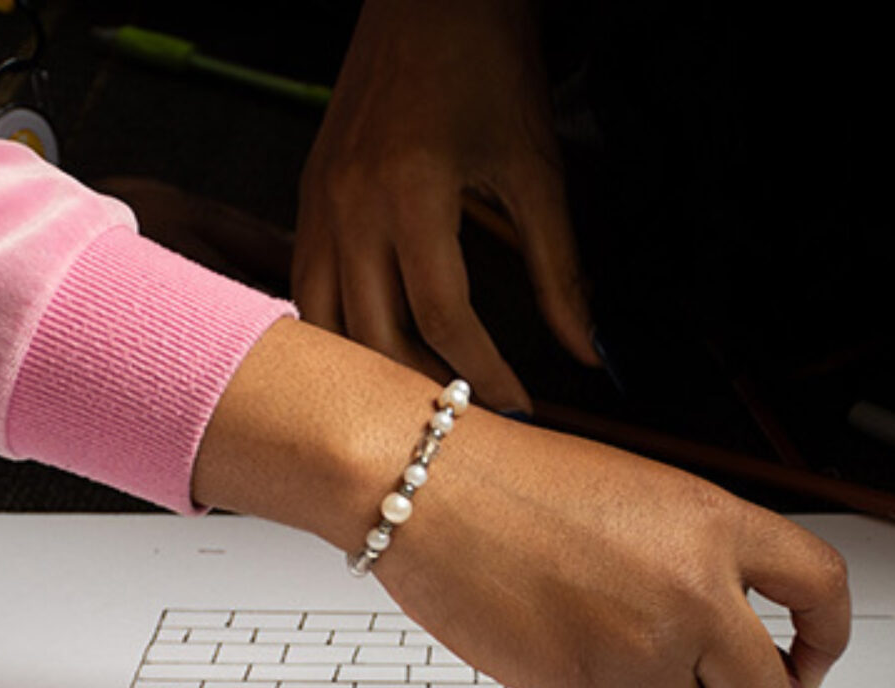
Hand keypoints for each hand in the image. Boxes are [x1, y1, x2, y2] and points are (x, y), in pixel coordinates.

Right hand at [197, 321, 850, 687]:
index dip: (827, 641)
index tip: (809, 666)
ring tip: (596, 652)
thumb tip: (736, 644)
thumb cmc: (515, 483)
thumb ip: (701, 559)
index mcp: (718, 525)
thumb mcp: (641, 496)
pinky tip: (553, 659)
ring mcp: (642, 646)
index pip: (823, 588)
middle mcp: (695, 590)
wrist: (427, 486)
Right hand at [293, 0, 596, 412]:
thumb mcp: (536, 168)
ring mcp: (318, 203)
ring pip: (325, 325)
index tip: (520, 405)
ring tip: (425, 397)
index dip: (484, 374)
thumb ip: (559, 270)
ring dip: (373, 371)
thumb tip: (589, 350)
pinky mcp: (308, 199)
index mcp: (409, 192)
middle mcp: (350, 205)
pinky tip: (377, 352)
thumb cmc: (484, 61)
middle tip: (472, 420)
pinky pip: (306, 289)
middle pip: (372, 337)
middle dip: (425, 390)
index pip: (442, 318)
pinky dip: (339, 332)